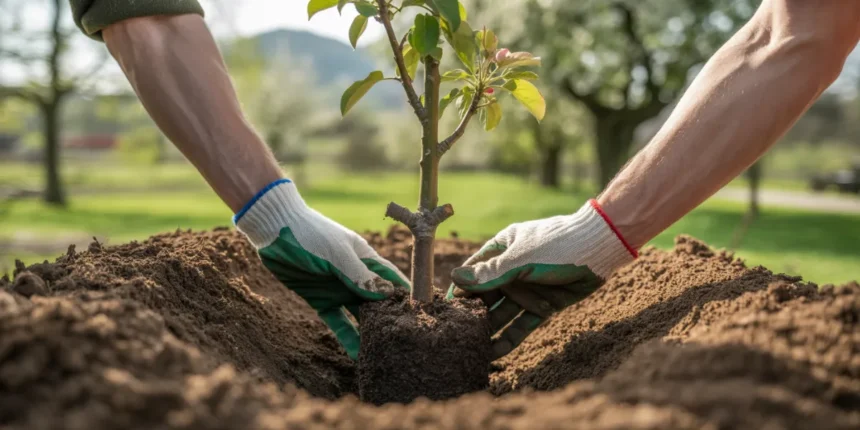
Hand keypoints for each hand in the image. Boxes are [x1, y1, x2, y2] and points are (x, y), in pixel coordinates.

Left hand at [235, 180, 409, 358]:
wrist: (274, 230)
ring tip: (384, 353)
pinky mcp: (321, 300)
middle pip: (379, 301)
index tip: (422, 315)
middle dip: (390, 319)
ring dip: (370, 332)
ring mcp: (339, 289)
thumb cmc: (311, 234)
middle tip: (405, 342)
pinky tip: (357, 355)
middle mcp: (357, 276)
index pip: (393, 280)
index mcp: (367, 259)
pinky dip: (347, 337)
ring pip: (360, 315)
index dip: (407, 296)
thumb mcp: (337, 254)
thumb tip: (387, 294)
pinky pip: (338, 322)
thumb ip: (360, 275)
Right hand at [447, 200, 635, 359]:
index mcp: (501, 249)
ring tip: (473, 351)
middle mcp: (512, 269)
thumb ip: (490, 273)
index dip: (460, 292)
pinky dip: (511, 337)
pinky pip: (524, 323)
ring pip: (505, 312)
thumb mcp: (522, 259)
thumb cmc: (557, 244)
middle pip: (487, 296)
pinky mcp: (545, 304)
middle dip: (476, 315)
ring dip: (491, 329)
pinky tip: (495, 352)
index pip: (473, 273)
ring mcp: (529, 288)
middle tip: (459, 338)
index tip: (447, 313)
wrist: (600, 248)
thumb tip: (454, 278)